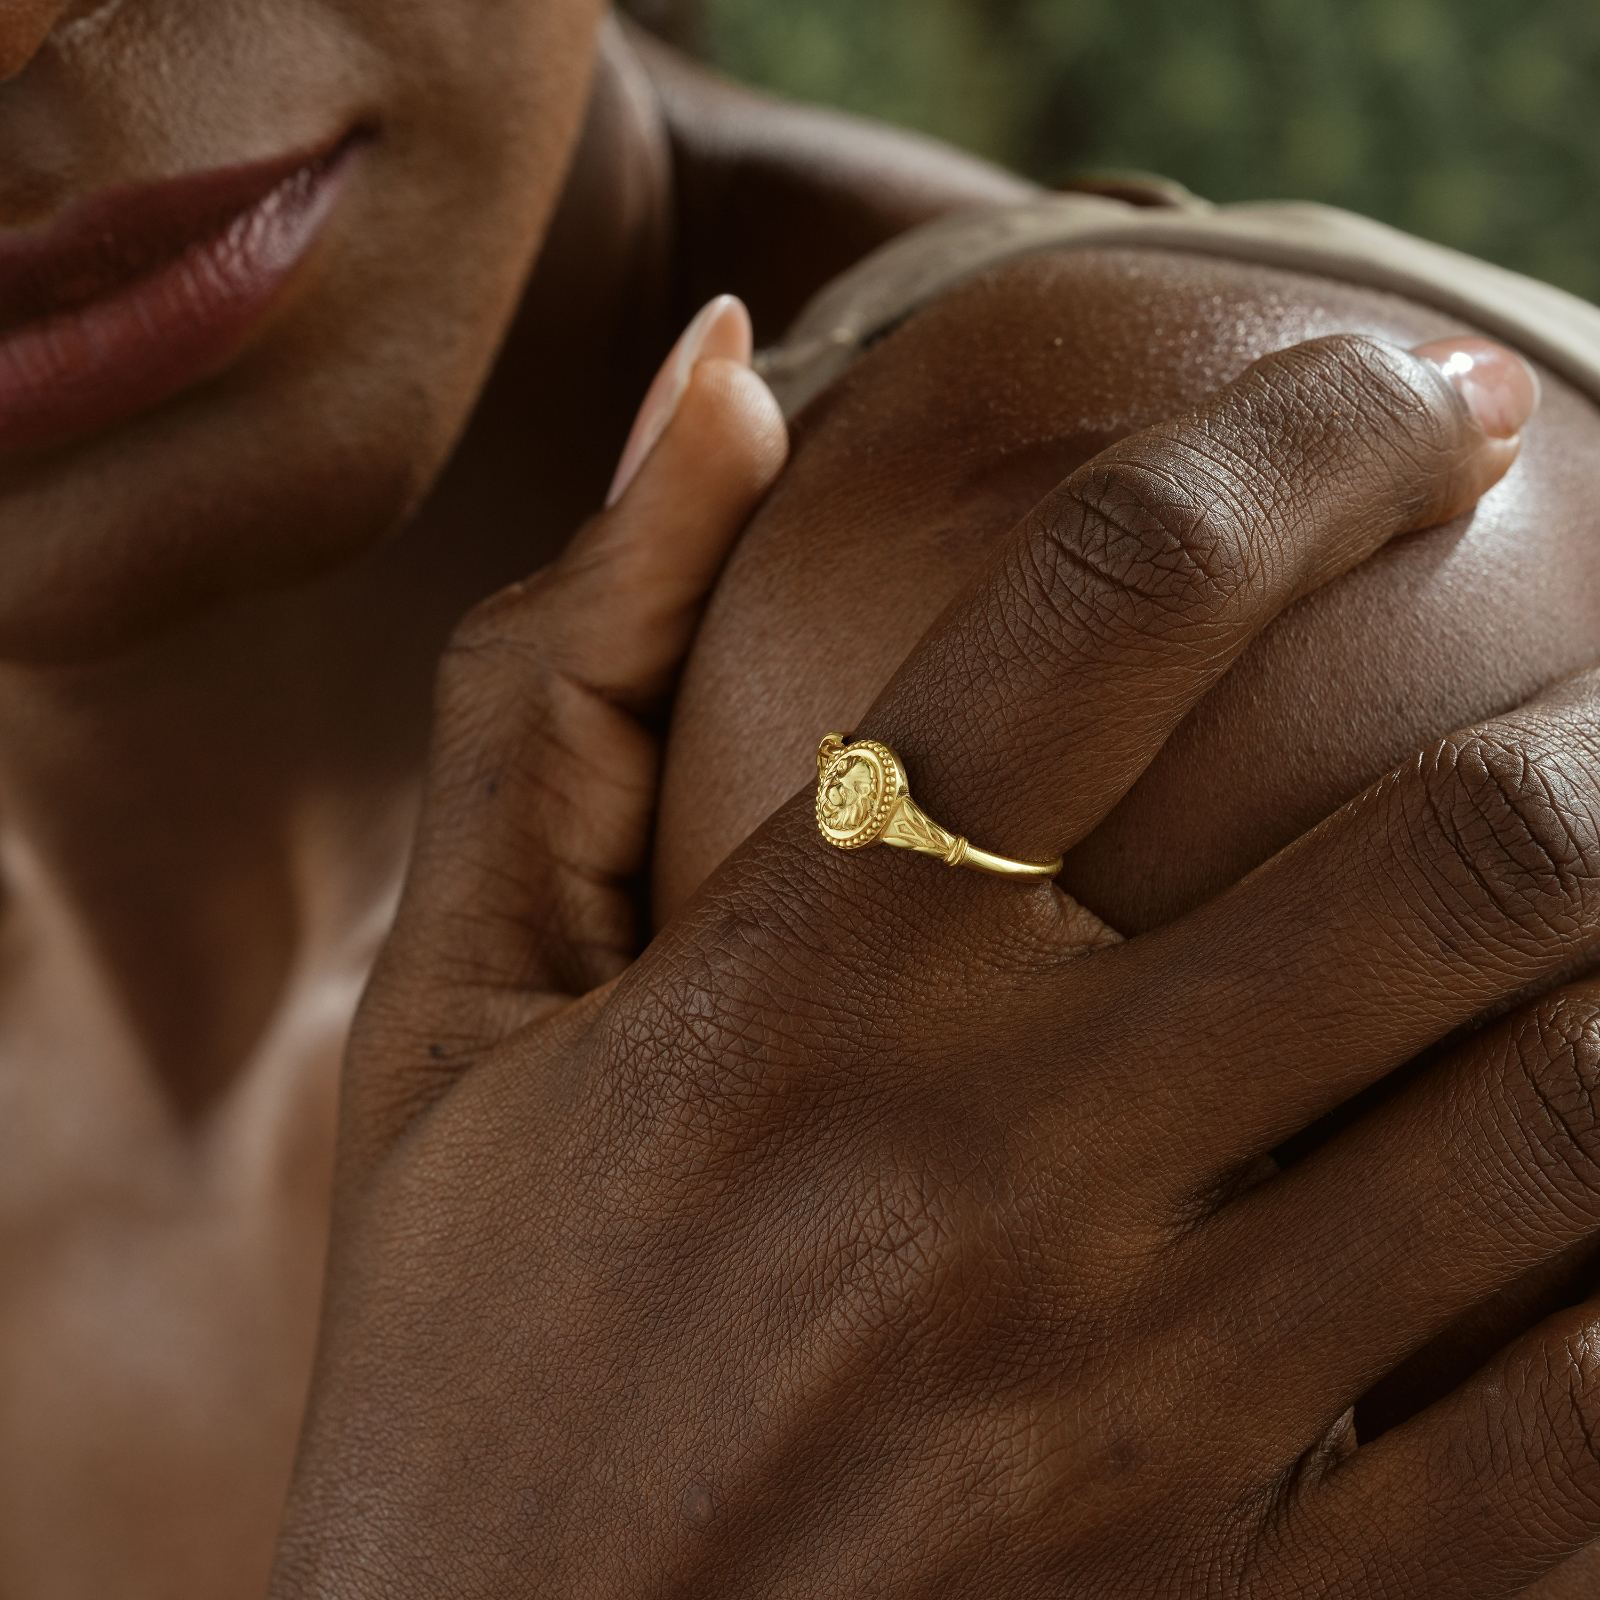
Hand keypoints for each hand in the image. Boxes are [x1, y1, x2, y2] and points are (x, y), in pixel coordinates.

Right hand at [273, 331, 1593, 1597]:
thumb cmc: (470, 1374)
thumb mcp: (452, 1025)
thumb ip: (558, 679)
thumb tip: (719, 367)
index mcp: (796, 985)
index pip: (1118, 599)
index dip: (1314, 441)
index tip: (1429, 398)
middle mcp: (991, 1172)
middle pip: (1458, 843)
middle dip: (1594, 727)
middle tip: (1599, 693)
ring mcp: (1147, 1421)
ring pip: (1581, 1104)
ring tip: (1595, 915)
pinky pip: (1590, 1407)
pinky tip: (1574, 1203)